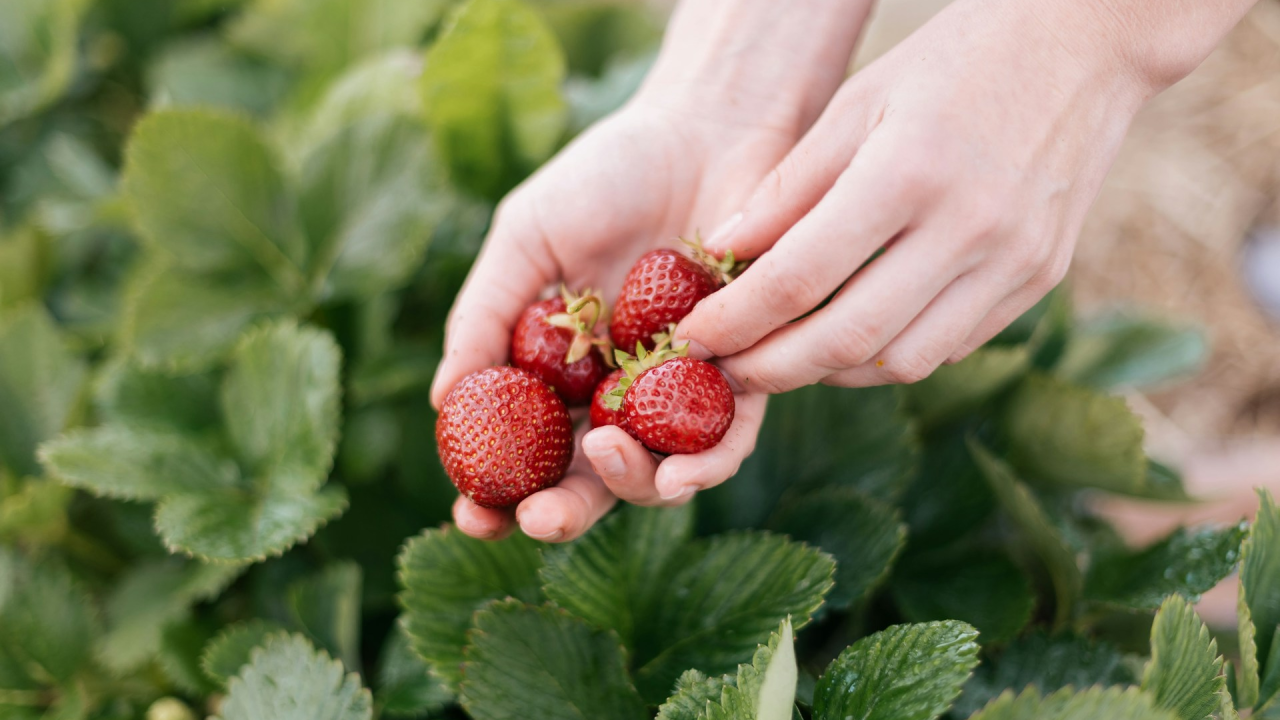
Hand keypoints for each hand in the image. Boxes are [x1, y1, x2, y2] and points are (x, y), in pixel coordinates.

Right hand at [430, 97, 799, 541]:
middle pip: (591, 478)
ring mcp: (682, 388)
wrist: (706, 128)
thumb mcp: (526, 238)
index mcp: (562, 369)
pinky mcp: (749, 371)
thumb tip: (442, 402)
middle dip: (562, 513)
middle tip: (539, 520)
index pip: (526, 450)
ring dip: (635, 486)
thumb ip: (485, 315)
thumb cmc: (608, 176)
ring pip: (661, 471)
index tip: (471, 514)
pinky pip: (732, 436)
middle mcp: (621, 391)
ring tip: (609, 457)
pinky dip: (709, 461)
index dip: (496, 492)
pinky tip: (684, 469)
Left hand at [677, 0, 1163, 392]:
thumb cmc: (954, 59)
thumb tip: (719, 255)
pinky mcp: (1040, 278)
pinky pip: (951, 345)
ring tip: (787, 353)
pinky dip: (892, 353)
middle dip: (773, 369)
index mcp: (907, 173)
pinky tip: (856, 333)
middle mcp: (967, 229)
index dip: (736, 319)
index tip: (692, 336)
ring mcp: (1013, 261)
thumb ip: (788, 187)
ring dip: (832, 371)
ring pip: (902, 362)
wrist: (1086, 41)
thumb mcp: (857, 101)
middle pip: (848, 340)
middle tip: (728, 370)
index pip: (799, 278)